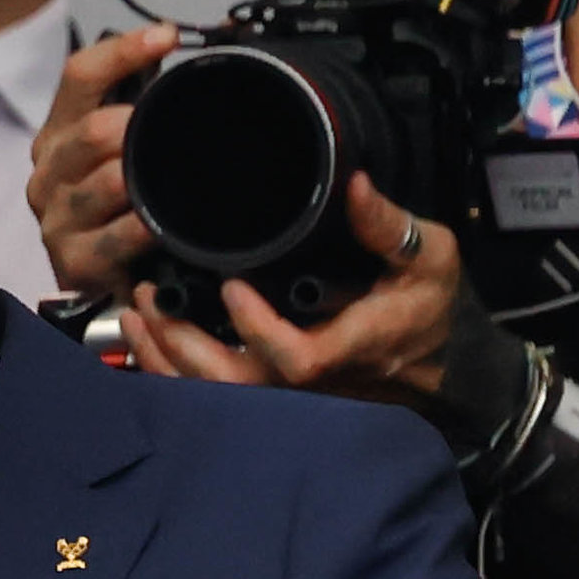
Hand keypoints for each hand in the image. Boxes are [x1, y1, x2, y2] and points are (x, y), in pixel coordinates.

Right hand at [30, 24, 173, 295]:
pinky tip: (164, 225)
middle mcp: (48, 170)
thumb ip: (143, 106)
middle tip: (182, 131)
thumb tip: (197, 48)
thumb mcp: (123, 151)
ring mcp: (56, 216)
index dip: (124, 50)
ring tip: (176, 178)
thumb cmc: (120, 208)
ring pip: (108, 181)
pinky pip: (116, 236)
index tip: (168, 36)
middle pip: (94, 129)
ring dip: (145, 178)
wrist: (105, 284)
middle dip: (142, 126)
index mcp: (58, 133)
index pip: (80, 75)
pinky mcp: (71, 260)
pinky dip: (144, 227)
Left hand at [112, 177, 459, 405]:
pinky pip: (212, 394)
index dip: (258, 330)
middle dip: (183, 347)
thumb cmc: (430, 303)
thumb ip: (386, 225)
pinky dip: (172, 369)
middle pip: (237, 386)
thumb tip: (351, 182)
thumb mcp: (427, 255)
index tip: (231, 288)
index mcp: (352, 346)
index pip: (297, 358)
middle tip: (151, 297)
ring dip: (167, 357)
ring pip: (216, 395)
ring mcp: (290, 393)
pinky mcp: (273, 391)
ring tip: (138, 309)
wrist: (439, 355)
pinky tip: (148, 335)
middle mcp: (315, 380)